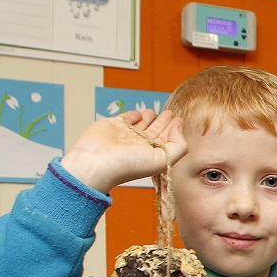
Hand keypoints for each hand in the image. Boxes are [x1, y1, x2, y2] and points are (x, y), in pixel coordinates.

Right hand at [60, 110, 185, 193]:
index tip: (179, 120)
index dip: (174, 130)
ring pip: (141, 124)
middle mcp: (140, 146)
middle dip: (164, 122)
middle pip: (155, 132)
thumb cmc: (129, 165)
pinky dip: (133, 115)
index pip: (167, 141)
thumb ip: (178, 145)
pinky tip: (139, 113)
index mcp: (153, 154)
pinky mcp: (113, 126)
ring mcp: (126, 135)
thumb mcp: (163, 159)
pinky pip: (126, 119)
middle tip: (171, 113)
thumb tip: (178, 127)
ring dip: (149, 117)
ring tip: (154, 111)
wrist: (97, 162)